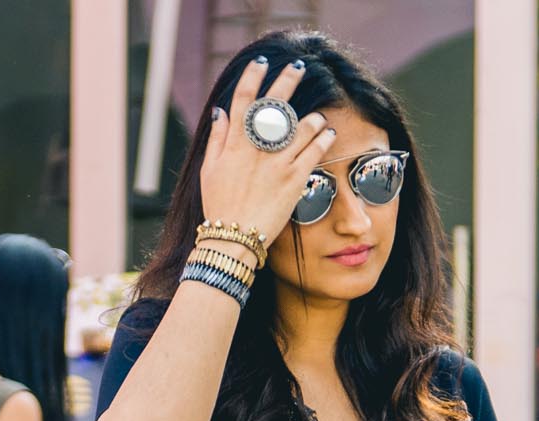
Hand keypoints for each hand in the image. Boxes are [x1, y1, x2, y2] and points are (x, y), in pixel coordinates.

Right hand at [199, 57, 336, 248]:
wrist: (234, 239)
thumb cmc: (219, 206)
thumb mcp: (209, 170)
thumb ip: (217, 139)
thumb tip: (220, 112)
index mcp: (234, 142)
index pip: (244, 99)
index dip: (253, 76)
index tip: (261, 62)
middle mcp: (256, 148)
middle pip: (275, 105)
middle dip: (287, 81)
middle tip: (299, 66)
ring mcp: (276, 163)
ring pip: (299, 127)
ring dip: (311, 116)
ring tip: (319, 115)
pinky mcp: (293, 181)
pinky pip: (313, 153)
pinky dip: (323, 139)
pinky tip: (329, 133)